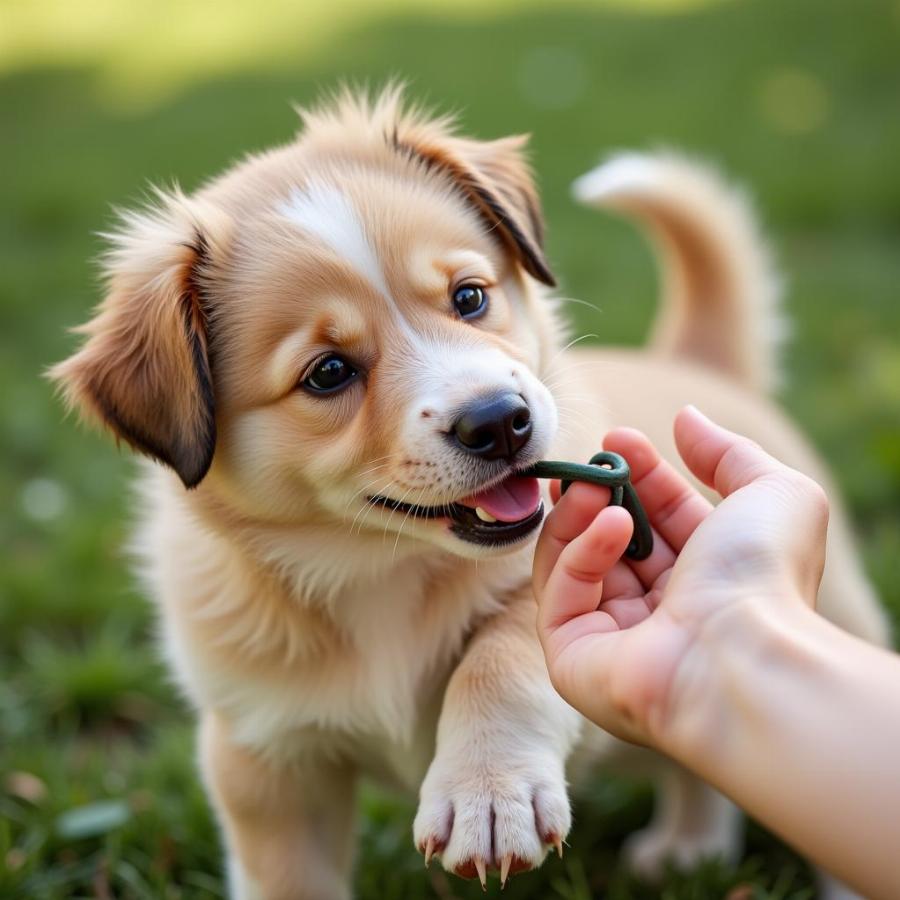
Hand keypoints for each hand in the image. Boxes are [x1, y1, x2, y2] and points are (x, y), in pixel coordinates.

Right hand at [533, 405, 830, 752]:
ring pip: (574, 563)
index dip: (639, 476)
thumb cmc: (766, 578)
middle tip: (587, 464)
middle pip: (611, 541)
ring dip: (580, 515)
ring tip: (594, 485)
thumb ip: (727, 452)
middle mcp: (658, 613)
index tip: (618, 438)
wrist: (744, 655)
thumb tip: (686, 418)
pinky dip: (578, 551)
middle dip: (595, 495)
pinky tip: (610, 523)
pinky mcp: (574, 659)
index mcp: (704, 582)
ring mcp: (612, 638)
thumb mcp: (772, 493)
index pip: (658, 521)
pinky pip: (561, 593)